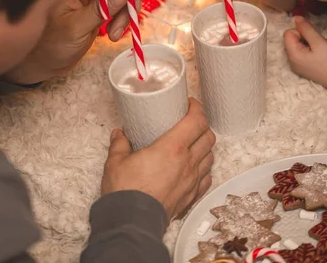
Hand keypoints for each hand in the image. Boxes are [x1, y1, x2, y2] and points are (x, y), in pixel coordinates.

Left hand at [3, 0, 142, 83]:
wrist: (45, 62)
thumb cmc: (52, 44)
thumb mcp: (77, 27)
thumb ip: (99, 10)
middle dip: (127, 0)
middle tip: (130, 18)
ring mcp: (93, 0)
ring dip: (125, 15)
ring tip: (115, 35)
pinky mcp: (99, 13)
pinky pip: (118, 10)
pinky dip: (122, 21)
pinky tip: (113, 35)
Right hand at [101, 98, 215, 219]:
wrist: (131, 223)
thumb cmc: (125, 191)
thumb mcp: (116, 161)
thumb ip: (119, 144)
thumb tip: (119, 134)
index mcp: (172, 148)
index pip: (197, 121)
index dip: (197, 108)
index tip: (190, 103)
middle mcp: (188, 163)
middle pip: (208, 136)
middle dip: (202, 125)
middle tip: (189, 122)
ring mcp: (192, 181)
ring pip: (210, 156)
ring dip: (204, 146)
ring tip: (192, 143)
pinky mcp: (191, 196)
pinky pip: (206, 178)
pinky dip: (204, 169)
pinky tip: (194, 168)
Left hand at [284, 16, 326, 89]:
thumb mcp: (319, 41)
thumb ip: (306, 29)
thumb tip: (296, 17)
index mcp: (292, 55)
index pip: (288, 34)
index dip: (300, 31)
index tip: (312, 36)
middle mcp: (291, 60)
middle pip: (291, 39)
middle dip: (303, 36)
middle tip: (316, 43)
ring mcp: (297, 65)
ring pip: (297, 45)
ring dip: (307, 42)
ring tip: (319, 49)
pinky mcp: (303, 67)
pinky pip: (301, 53)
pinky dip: (309, 49)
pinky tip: (318, 54)